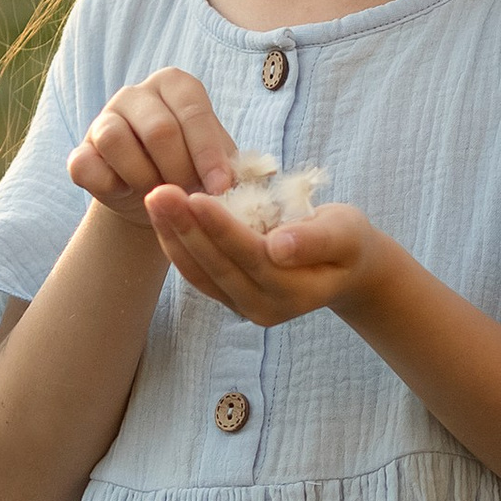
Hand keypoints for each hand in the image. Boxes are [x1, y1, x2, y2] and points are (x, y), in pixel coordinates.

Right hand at [68, 68, 239, 223]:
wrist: (157, 199)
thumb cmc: (194, 172)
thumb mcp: (219, 165)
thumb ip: (234, 167)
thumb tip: (247, 179)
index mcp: (176, 86)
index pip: (192, 111)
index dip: (208, 153)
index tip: (221, 188)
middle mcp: (137, 94)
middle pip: (158, 129)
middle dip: (179, 171)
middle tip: (189, 196)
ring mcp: (103, 119)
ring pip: (115, 139)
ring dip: (143, 178)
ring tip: (159, 194)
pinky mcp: (81, 150)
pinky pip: (84, 164)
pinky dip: (108, 185)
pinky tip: (126, 193)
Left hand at [143, 187, 390, 326]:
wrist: (343, 266)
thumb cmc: (347, 240)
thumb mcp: (346, 233)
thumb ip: (316, 240)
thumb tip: (278, 246)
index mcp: (295, 291)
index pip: (251, 257)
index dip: (222, 229)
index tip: (196, 197)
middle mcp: (265, 307)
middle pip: (218, 267)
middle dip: (185, 229)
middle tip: (158, 192)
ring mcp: (244, 307)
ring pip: (200, 273)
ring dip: (173, 237)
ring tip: (153, 199)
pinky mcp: (229, 298)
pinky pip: (197, 274)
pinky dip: (177, 246)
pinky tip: (162, 218)